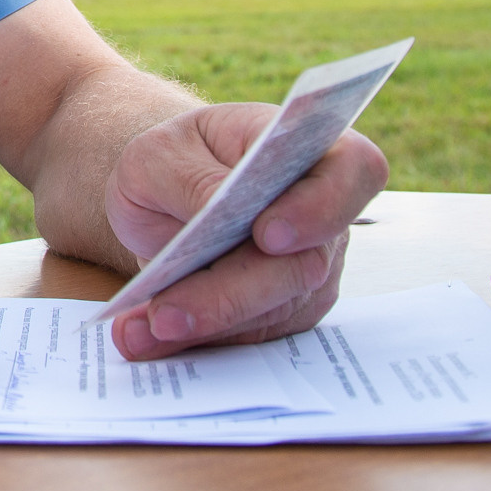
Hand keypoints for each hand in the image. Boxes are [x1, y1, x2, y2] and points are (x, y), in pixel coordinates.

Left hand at [101, 105, 386, 360]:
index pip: (353, 170)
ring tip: (137, 330)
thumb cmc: (174, 159)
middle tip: (169, 313)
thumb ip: (192, 178)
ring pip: (272, 311)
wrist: (163, 193)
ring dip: (203, 326)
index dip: (322, 206)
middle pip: (304, 263)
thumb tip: (219, 209)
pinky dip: (191, 340)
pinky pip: (245, 334)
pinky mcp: (282, 311)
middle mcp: (324, 215)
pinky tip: (141, 337)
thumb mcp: (160, 154)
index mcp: (309, 150)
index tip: (267, 235)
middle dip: (231, 293)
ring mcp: (309, 269)